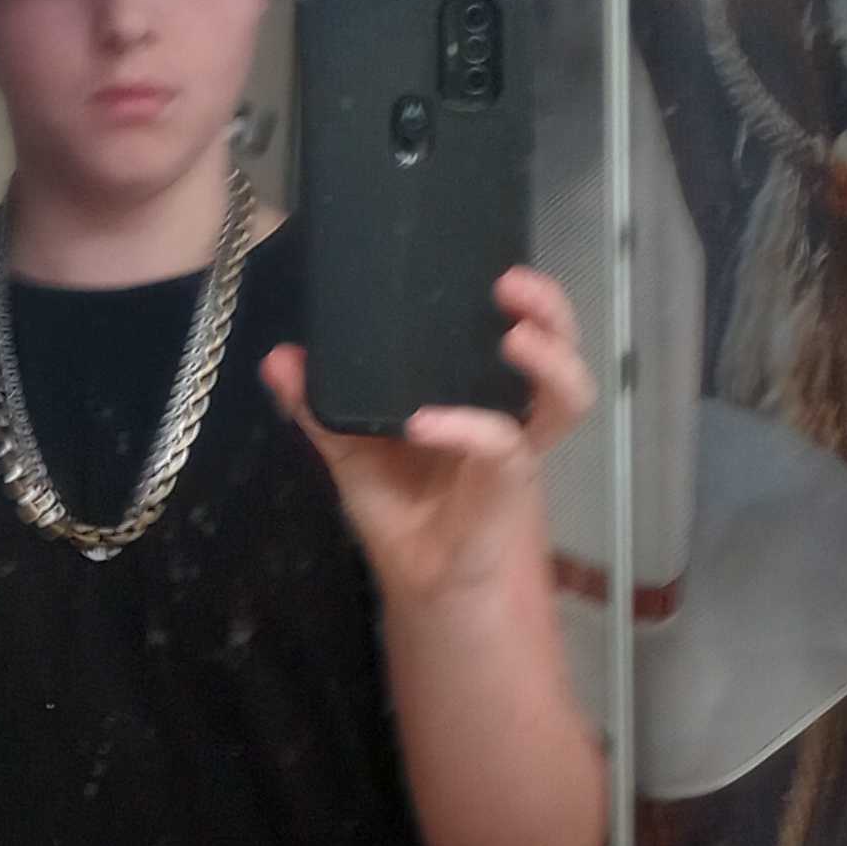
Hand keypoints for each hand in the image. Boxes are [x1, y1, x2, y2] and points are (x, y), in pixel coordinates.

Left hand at [261, 268, 597, 606]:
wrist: (420, 581)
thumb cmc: (398, 509)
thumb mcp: (352, 449)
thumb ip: (320, 405)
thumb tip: (279, 358)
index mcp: (481, 390)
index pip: (520, 328)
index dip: (525, 297)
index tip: (494, 264)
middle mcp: (510, 409)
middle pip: (561, 348)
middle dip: (550, 311)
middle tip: (513, 282)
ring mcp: (518, 445)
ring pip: (567, 395)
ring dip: (553, 359)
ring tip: (516, 335)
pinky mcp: (510, 484)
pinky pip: (503, 446)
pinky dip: (468, 428)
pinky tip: (427, 422)